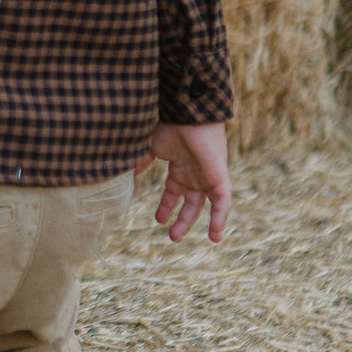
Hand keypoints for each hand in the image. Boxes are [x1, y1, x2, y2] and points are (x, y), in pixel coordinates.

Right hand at [147, 121, 231, 242]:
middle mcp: (195, 172)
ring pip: (204, 205)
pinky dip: (219, 218)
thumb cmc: (169, 124)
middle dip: (181, 219)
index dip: (167, 205)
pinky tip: (215, 236)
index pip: (175, 190)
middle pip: (190, 201)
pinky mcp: (219, 177)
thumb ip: (141, 160)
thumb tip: (129, 173)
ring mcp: (207, 175)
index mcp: (180, 165)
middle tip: (172, 236)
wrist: (187, 113)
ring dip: (192, 221)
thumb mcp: (149, 145)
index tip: (158, 219)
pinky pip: (222, 202)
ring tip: (179, 238)